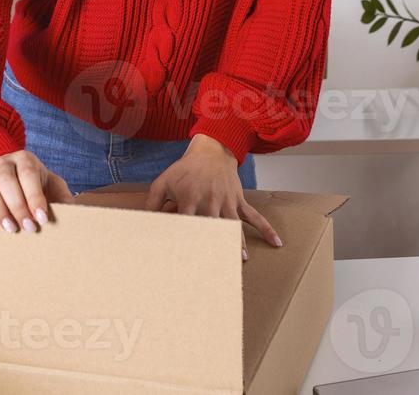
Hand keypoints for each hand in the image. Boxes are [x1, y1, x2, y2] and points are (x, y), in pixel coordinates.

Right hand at [0, 149, 73, 232]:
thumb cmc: (33, 187)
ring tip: (7, 228)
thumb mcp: (51, 187)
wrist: (11, 178)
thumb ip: (62, 197)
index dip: (35, 196)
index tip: (41, 219)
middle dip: (17, 205)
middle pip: (6, 178)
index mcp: (25, 159)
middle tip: (26, 228)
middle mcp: (2, 161)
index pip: (29, 174)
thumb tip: (76, 213)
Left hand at [143, 134, 281, 260]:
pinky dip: (266, 229)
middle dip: (212, 245)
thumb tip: (143, 223)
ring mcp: (226, 200)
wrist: (210, 151)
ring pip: (233, 225)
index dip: (185, 239)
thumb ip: (152, 203)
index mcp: (189, 197)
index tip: (184, 257)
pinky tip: (275, 242)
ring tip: (240, 260)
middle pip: (211, 227)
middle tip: (213, 267)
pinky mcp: (238, 200)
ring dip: (237, 243)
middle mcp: (209, 200)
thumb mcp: (163, 182)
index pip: (186, 222)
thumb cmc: (184, 170)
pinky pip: (254, 216)